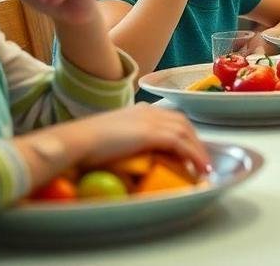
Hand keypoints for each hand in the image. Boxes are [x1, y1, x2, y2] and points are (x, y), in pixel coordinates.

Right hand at [67, 104, 210, 171]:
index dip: (182, 133)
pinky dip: (195, 156)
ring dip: (198, 151)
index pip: (170, 118)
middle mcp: (149, 111)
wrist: (76, 141)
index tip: (187, 148)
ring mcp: (152, 121)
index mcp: (139, 110)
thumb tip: (129, 156)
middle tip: (201, 159)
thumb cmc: (84, 144)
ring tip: (203, 167)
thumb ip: (124, 141)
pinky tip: (200, 169)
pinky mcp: (153, 134)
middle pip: (183, 123)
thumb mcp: (110, 138)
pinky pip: (182, 145)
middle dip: (195, 141)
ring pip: (186, 133)